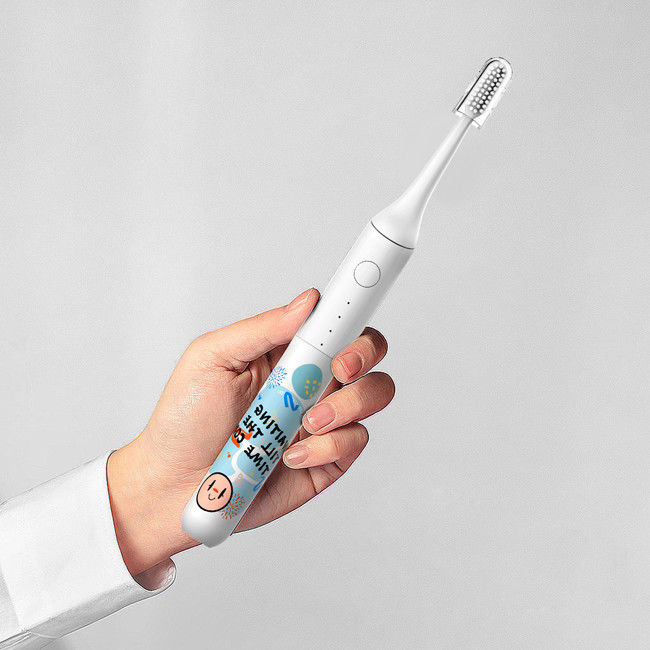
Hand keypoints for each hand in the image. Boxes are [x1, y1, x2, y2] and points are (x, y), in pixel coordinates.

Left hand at [107, 289, 394, 575]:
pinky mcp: (327, 458)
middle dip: (364, 354)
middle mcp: (311, 380)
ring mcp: (323, 420)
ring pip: (372, 395)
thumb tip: (307, 302)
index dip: (353, 309)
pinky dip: (327, 447)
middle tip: (339, 367)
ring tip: (306, 421)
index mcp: (286, 350)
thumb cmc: (184, 420)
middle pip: (367, 353)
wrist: (173, 486)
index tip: (352, 310)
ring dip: (347, 405)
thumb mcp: (211, 359)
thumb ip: (262, 329)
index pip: (334, 320)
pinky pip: (354, 442)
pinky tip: (290, 455)